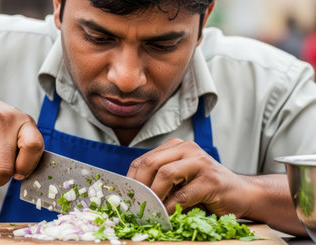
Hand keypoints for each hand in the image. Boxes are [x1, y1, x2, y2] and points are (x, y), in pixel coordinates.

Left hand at [127, 138, 250, 217]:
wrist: (242, 194)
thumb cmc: (206, 189)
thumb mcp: (178, 182)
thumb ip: (158, 184)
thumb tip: (132, 199)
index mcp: (175, 147)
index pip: (142, 161)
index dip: (130, 180)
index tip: (124, 198)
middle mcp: (187, 149)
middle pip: (150, 163)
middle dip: (138, 187)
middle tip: (133, 205)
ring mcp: (200, 161)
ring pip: (165, 174)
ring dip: (154, 196)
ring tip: (149, 211)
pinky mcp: (211, 179)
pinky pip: (183, 194)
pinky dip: (171, 207)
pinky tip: (167, 216)